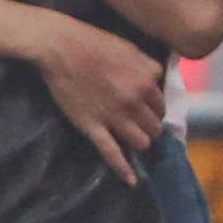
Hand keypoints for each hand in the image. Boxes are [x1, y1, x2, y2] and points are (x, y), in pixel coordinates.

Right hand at [28, 15, 167, 181]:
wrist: (60, 46)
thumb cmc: (93, 42)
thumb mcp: (129, 48)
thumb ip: (147, 67)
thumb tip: (158, 82)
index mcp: (146, 80)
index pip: (162, 105)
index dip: (155, 108)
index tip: (148, 110)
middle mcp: (135, 101)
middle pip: (155, 126)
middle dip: (150, 127)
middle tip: (141, 125)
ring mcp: (114, 116)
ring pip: (141, 142)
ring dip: (140, 142)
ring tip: (133, 140)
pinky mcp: (93, 127)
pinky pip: (112, 153)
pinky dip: (124, 169)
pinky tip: (132, 181)